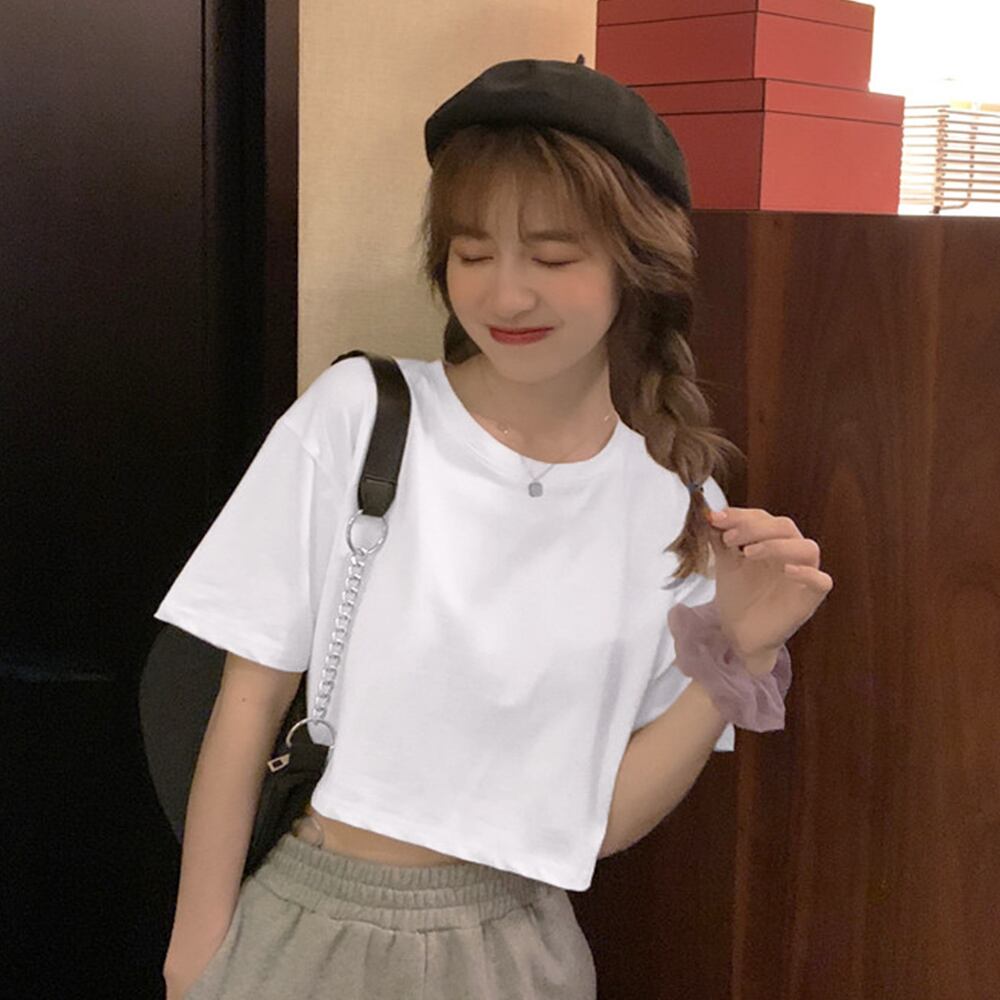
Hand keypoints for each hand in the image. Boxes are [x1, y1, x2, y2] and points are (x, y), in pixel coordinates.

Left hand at [704, 506, 832, 669]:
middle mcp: (791, 553)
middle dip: (755, 527)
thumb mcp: (725, 563)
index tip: (716, 518)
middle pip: (785, 527)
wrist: (739, 633)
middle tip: (730, 538)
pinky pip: (822, 581)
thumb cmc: (738, 596)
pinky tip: (786, 571)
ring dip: (777, 545)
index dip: (741, 515)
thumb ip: (719, 539)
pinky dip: (807, 573)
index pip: (764, 517)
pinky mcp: (810, 598)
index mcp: (772, 541)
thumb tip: (709, 514)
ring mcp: (804, 575)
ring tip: (748, 553)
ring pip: (807, 548)